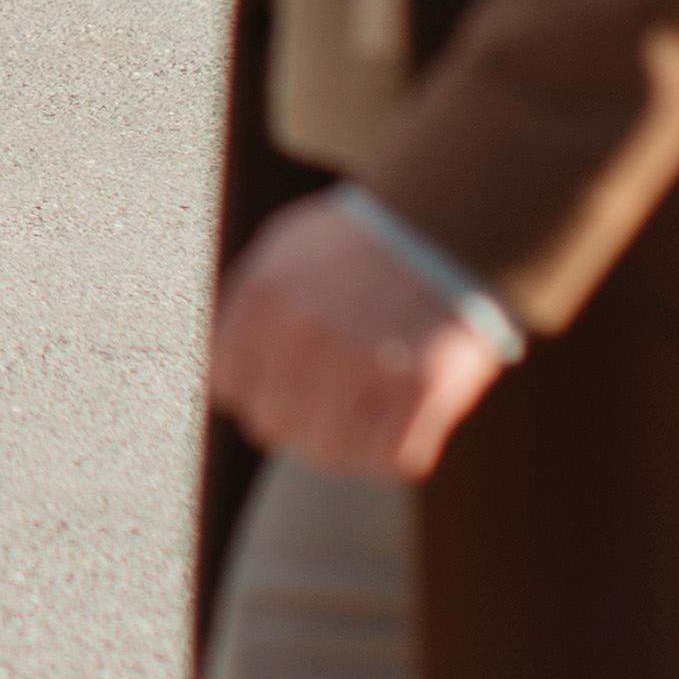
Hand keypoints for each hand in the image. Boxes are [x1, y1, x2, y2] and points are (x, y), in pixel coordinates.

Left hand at [203, 192, 515, 481]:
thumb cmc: (365, 242)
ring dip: (351, 445)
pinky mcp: (421, 386)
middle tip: (337, 405)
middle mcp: (303, 334)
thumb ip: (251, 309)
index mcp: (262, 299)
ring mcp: (361, 362)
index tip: (290, 386)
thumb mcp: (287, 249)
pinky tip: (409, 419)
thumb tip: (226, 376)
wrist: (452, 220)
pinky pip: (393, 459)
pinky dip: (399, 450)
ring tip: (372, 416)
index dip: (260, 392)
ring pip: (331, 454)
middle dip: (303, 421)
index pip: (232, 389)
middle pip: (277, 427)